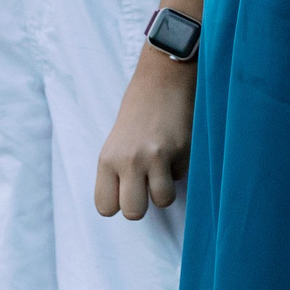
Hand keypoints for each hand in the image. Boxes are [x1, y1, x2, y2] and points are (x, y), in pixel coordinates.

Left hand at [95, 51, 195, 219]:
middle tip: (147, 185)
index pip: (105, 207)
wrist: (165, 76)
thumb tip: (128, 200)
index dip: (119, 203)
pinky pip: (182, 176)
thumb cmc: (140, 108)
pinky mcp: (184, 151)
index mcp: (108, 158)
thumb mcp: (117, 141)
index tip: (127, 191)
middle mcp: (130, 160)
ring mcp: (159, 157)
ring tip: (165, 167)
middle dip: (144, 204)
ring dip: (166, 187)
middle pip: (134, 213)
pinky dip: (181, 167)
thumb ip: (119, 170)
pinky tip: (177, 145)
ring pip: (163, 200)